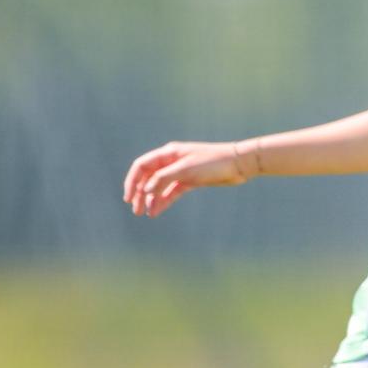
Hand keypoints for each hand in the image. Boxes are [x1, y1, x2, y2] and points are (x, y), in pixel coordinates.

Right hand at [124, 140, 252, 216]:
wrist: (239, 164)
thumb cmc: (212, 162)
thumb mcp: (185, 170)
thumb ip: (163, 178)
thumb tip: (145, 189)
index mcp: (168, 153)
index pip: (142, 166)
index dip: (132, 181)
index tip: (128, 197)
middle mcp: (171, 161)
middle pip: (148, 178)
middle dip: (140, 193)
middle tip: (135, 211)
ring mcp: (181, 172)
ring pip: (159, 187)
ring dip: (151, 199)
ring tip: (146, 214)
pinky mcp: (190, 181)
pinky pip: (172, 192)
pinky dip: (164, 201)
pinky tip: (157, 211)